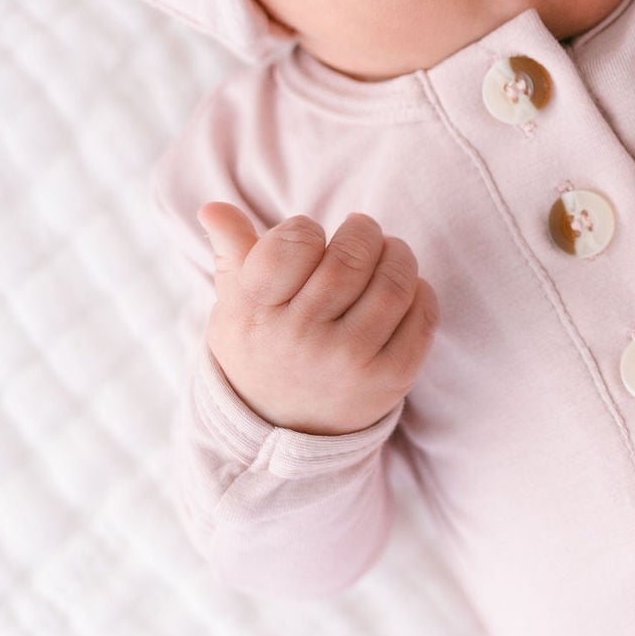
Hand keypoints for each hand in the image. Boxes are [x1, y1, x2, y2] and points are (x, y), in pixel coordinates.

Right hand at [198, 202, 438, 435]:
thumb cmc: (261, 347)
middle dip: (363, 232)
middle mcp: (300, 338)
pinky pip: (421, 316)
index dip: (307, 229)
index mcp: (256, 312)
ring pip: (393, 283)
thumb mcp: (234, 304)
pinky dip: (419, 291)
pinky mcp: (389, 380)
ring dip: (398, 254)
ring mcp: (347, 361)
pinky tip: (405, 290)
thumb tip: (213, 208)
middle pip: (352, 257)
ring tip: (389, 252)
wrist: (282, 427)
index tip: (308, 239)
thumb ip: (231, 251)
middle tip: (362, 232)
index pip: (295, 241)